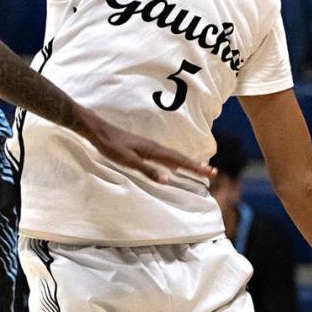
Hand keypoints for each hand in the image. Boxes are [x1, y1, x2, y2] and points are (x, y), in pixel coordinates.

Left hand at [78, 108, 214, 186]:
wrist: (99, 131)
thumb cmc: (111, 147)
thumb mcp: (128, 161)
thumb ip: (148, 170)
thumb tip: (167, 180)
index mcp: (153, 150)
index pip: (179, 161)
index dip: (195, 167)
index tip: (210, 172)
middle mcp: (155, 147)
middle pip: (180, 157)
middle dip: (196, 165)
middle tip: (212, 172)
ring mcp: (149, 146)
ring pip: (173, 156)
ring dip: (187, 163)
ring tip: (199, 168)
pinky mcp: (143, 148)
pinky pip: (165, 156)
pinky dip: (175, 161)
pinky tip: (173, 166)